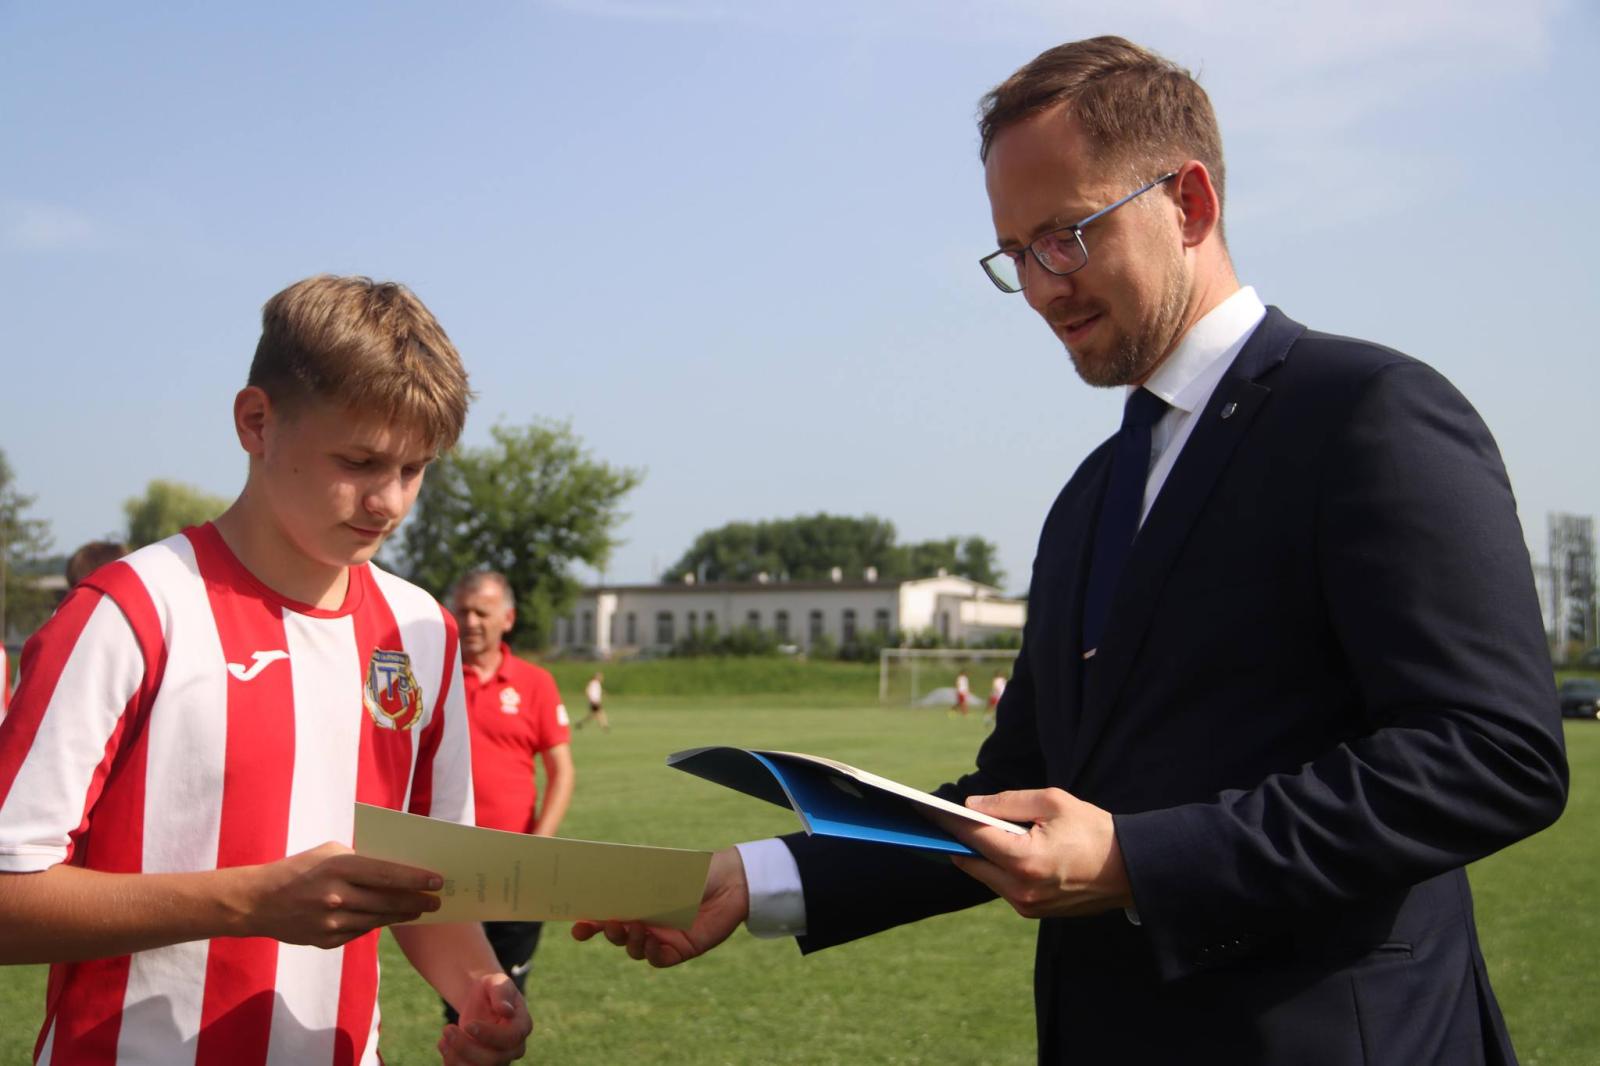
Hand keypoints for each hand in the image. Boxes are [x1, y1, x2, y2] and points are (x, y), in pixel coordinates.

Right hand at [239, 841, 441, 947]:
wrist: (258, 902)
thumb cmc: (300, 869)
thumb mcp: (328, 853)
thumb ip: (361, 859)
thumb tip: (397, 870)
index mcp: (338, 867)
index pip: (387, 874)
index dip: (416, 879)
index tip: (437, 881)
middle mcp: (336, 896)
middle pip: (387, 902)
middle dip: (416, 902)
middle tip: (436, 901)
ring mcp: (330, 922)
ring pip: (377, 920)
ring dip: (401, 916)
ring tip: (417, 910)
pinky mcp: (325, 941)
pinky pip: (360, 932)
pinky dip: (375, 924)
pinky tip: (388, 918)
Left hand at [439, 972, 529, 1064]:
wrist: (481, 1000)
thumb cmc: (492, 989)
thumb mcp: (497, 982)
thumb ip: (502, 993)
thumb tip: (506, 1011)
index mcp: (522, 1026)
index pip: (510, 1038)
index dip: (489, 1035)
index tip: (468, 1024)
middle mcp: (514, 1048)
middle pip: (493, 1060)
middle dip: (466, 1047)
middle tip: (447, 1028)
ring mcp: (498, 1059)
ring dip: (457, 1058)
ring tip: (443, 1039)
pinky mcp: (482, 1064)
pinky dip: (452, 1062)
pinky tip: (443, 1044)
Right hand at [571, 846, 747, 967]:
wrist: (732, 881)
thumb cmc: (695, 871)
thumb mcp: (661, 873)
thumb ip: (634, 883)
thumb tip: (603, 891)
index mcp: (638, 900)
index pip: (607, 914)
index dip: (589, 923)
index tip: (576, 926)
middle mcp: (648, 920)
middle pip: (617, 934)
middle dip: (606, 931)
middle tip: (606, 923)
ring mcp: (663, 935)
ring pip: (634, 948)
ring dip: (628, 941)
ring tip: (635, 927)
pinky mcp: (681, 948)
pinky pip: (657, 959)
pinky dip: (649, 953)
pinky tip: (651, 941)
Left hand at [945, 788, 1131, 918]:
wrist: (1130, 869)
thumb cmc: (1093, 829)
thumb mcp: (1052, 802)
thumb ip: (1007, 803)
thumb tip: (971, 806)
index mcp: (1025, 860)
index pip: (973, 837)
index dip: (947, 820)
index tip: (923, 808)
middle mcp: (1021, 889)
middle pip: (971, 860)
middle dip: (958, 838)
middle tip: (941, 818)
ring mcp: (1026, 906)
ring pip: (985, 875)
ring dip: (978, 854)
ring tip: (966, 830)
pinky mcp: (1032, 912)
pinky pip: (1001, 887)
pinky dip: (996, 868)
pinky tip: (996, 849)